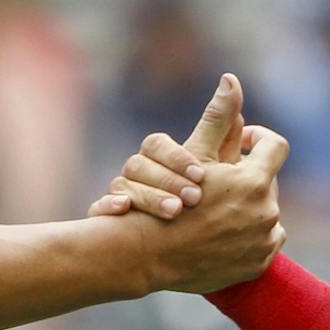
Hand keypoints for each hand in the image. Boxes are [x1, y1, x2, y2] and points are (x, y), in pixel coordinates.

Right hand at [90, 73, 245, 220]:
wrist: (154, 249)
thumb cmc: (190, 199)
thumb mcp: (208, 161)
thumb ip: (219, 125)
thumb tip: (232, 80)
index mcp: (154, 158)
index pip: (156, 144)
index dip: (177, 156)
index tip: (201, 173)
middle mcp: (133, 175)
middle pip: (138, 163)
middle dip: (169, 179)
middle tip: (195, 196)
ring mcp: (118, 196)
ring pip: (120, 185)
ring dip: (149, 197)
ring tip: (174, 211)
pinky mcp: (109, 222)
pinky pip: (98, 208)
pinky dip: (109, 206)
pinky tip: (124, 211)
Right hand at [138, 124, 288, 292]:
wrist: (149, 256)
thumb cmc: (167, 199)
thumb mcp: (194, 155)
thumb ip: (218, 118)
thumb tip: (231, 79)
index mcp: (255, 181)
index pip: (275, 146)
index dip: (258, 139)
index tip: (242, 143)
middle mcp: (267, 212)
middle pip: (266, 182)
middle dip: (247, 178)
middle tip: (220, 181)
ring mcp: (264, 242)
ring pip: (266, 213)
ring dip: (248, 207)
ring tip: (220, 207)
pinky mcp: (258, 264)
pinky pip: (264, 243)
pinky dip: (249, 236)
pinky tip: (224, 233)